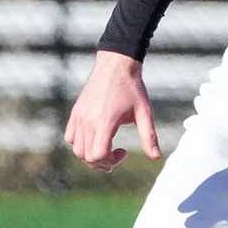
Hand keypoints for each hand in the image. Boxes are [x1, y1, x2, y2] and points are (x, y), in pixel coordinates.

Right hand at [65, 51, 159, 170]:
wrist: (115, 64)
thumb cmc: (132, 88)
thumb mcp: (145, 112)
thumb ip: (149, 136)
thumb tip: (156, 156)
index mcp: (104, 121)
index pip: (96, 155)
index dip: (109, 161)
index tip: (123, 152)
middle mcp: (87, 120)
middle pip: (85, 156)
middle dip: (102, 162)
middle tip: (117, 155)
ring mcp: (79, 116)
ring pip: (76, 149)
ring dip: (91, 155)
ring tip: (106, 149)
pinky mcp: (76, 112)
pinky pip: (70, 136)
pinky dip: (80, 143)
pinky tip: (96, 137)